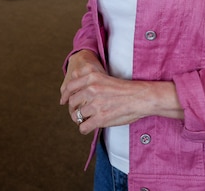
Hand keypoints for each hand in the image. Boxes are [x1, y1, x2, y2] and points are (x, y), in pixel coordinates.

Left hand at [60, 51, 182, 134]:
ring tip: (87, 120)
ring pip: (77, 116)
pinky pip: (83, 127)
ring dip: (80, 119)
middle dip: (73, 109)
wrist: (141, 97)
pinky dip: (84, 128)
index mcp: (92, 78)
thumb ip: (89, 79)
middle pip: (72, 102)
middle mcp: (91, 89)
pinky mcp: (100, 118)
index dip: (65, 96)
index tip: (64, 101)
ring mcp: (95, 104)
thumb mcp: (105, 76)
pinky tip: (90, 127)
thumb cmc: (125, 89)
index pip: (70, 87)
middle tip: (78, 113)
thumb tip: (75, 80)